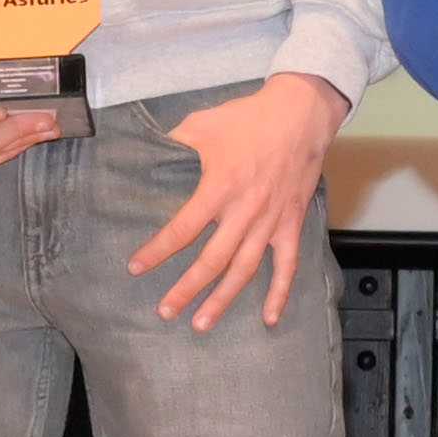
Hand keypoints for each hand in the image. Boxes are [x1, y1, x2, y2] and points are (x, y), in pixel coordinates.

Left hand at [133, 72, 343, 331]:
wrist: (300, 113)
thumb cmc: (249, 118)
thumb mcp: (202, 124)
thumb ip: (174, 144)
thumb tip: (145, 155)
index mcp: (220, 187)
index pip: (182, 229)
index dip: (157, 251)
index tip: (137, 267)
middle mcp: (245, 212)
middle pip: (212, 261)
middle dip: (186, 289)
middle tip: (165, 310)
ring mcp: (271, 222)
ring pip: (244, 270)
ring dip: (223, 300)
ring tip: (201, 323)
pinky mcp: (291, 224)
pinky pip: (287, 265)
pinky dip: (279, 293)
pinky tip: (269, 319)